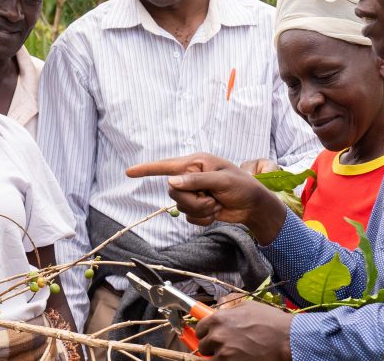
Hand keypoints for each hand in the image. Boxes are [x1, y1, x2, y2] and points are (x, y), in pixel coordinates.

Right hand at [126, 153, 285, 243]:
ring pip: (180, 206)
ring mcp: (194, 193)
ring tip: (216, 204)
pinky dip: (203, 218)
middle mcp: (191, 177)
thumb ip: (196, 181)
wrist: (254, 206)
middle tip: (212, 199)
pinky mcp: (197, 208)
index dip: (146, 169)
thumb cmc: (243, 186)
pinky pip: (189, 217)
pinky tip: (216, 212)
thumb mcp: (221, 180)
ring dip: (200, 210)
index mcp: (196, 163)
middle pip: (173, 192)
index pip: (166, 165)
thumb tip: (172, 182)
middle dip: (193, 200)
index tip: (129, 172)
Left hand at [195, 300, 293, 359]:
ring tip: (233, 353)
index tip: (211, 335)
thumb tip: (218, 305)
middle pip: (203, 345)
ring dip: (218, 356)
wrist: (286, 339)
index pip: (200, 328)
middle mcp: (217, 336)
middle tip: (226, 345)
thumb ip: (229, 306)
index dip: (206, 332)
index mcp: (218, 319)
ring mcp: (223, 353)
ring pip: (210, 358)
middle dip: (212, 346)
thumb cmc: (270, 322)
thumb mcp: (247, 306)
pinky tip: (235, 359)